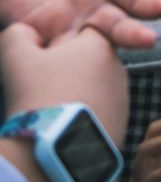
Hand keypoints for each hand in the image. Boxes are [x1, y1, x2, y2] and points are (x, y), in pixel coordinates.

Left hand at [0, 0, 160, 47]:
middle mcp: (99, 10)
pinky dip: (56, 56)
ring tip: (101, 59)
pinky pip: (53, 49)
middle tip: (148, 41)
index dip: (153, 3)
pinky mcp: (45, 37)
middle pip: (120, 26)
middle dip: (134, 34)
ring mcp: (73, 26)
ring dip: (99, 51)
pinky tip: (59, 60)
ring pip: (90, 44)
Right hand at [0, 24, 129, 181]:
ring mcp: (123, 100)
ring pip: (97, 90)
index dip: (61, 44)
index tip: (43, 59)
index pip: (85, 32)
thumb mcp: (16, 57)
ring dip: (78, 96)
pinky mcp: (122, 126)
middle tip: (42, 89)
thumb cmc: (38, 96)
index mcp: (100, 45)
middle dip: (69, 72)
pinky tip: (62, 128)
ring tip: (50, 112)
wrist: (57, 149)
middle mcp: (120, 69)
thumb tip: (26, 32)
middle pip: (91, 63)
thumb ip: (19, 35)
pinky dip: (83, 119)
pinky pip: (99, 116)